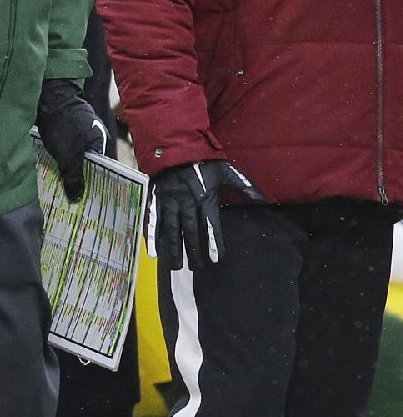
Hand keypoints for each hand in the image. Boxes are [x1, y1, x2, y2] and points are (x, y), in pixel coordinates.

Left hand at [36, 78, 108, 202]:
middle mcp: (94, 137)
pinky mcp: (67, 127)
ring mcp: (80, 131)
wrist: (49, 98)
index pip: (101, 170)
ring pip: (76, 156)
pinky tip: (53, 168)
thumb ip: (74, 178)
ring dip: (68, 169)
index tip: (86, 201)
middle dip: (79, 180)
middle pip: (88, 164)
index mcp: (101, 143)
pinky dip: (62, 158)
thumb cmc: (64, 127)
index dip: (93, 186)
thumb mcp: (69, 158)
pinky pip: (67, 148)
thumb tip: (77, 199)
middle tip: (71, 198)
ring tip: (60, 187)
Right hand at [149, 160, 264, 270]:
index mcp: (205, 197)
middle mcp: (187, 202)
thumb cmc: (203, 162)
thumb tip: (264, 199)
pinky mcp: (156, 200)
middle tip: (196, 268)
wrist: (175, 147)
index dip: (214, 242)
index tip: (216, 259)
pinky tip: (153, 252)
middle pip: (190, 231)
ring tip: (176, 266)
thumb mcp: (227, 170)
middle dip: (193, 251)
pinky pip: (154, 220)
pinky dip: (152, 236)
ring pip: (172, 229)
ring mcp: (170, 202)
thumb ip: (244, 186)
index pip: (211, 224)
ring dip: (174, 248)